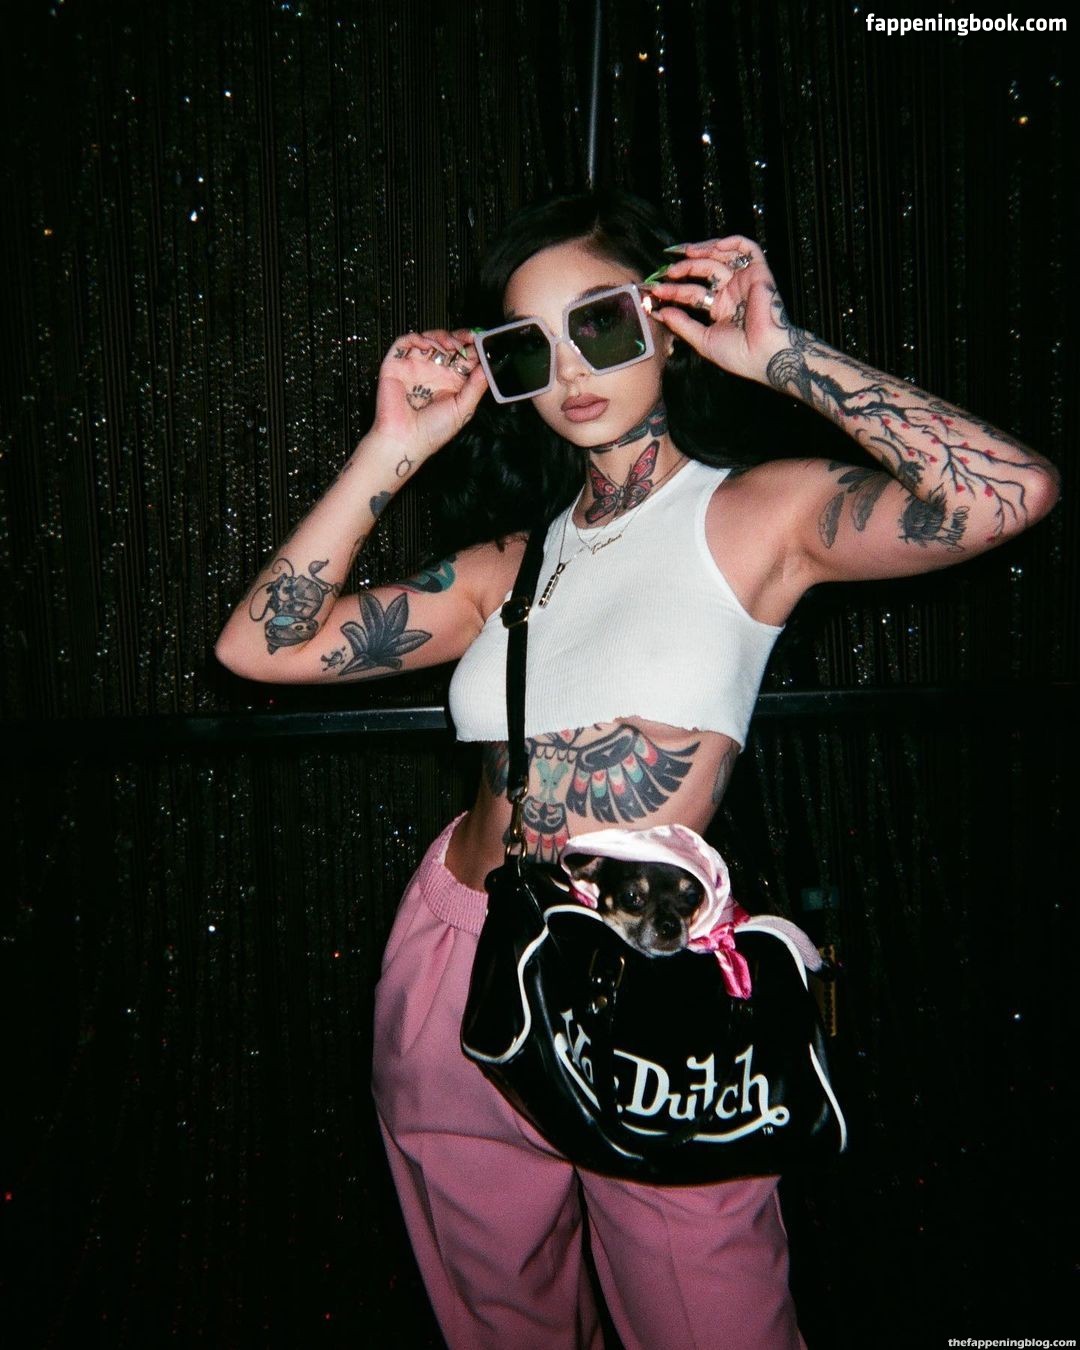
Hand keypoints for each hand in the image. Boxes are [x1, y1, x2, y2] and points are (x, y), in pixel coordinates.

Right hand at [371, 328, 487, 460]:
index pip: (464, 358)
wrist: (404, 440)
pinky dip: (416, 338)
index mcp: (451, 382)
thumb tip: (489, 366)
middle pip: (448, 344)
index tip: (481, 341)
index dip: (473, 348)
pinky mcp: (396, 365)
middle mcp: (434, 373)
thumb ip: (477, 386)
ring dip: (441, 336)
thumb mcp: (463, 408)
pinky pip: (405, 343)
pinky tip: (428, 345)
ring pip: (429, 340)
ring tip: (449, 345)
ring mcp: (415, 367)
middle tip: (467, 339)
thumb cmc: (431, 432)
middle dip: (459, 338)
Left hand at [642, 236, 794, 384]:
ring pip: (721, 255)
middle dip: (684, 267)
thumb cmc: (738, 354)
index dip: (673, 290)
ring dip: (702, 251)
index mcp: (719, 308)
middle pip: (704, 270)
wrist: (764, 354)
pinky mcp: (758, 272)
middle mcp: (731, 292)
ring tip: (684, 255)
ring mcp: (743, 280)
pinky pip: (748, 248)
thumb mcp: (703, 340)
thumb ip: (682, 325)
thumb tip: (660, 312)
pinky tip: (713, 247)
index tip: (655, 290)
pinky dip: (732, 242)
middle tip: (668, 271)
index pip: (692, 292)